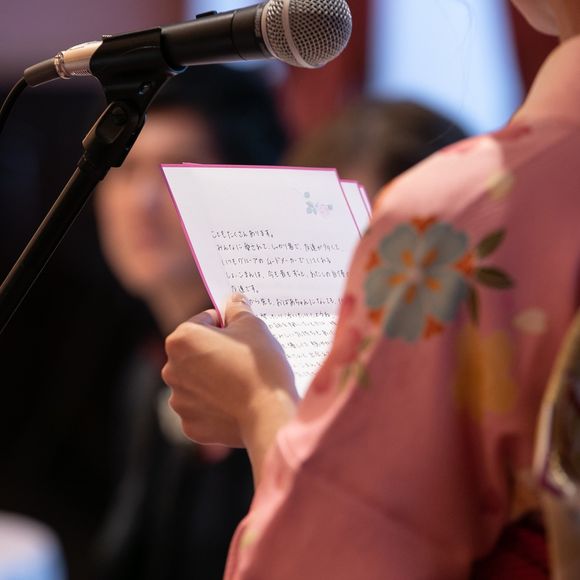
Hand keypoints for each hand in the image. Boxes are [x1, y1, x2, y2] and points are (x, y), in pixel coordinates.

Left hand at [162, 294, 298, 482]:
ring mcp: (179, 400)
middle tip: (244, 359)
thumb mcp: (253, 326)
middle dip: (216, 352)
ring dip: (214, 379)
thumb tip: (233, 300)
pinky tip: (236, 404)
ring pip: (198, 381)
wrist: (269, 414)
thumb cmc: (259, 366)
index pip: (205, 320)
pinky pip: (202, 408)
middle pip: (197, 352)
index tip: (243, 336)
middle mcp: (171, 369)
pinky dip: (216, 406)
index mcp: (181, 339)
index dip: (227, 325)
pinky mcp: (190, 425)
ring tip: (241, 383)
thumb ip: (238, 309)